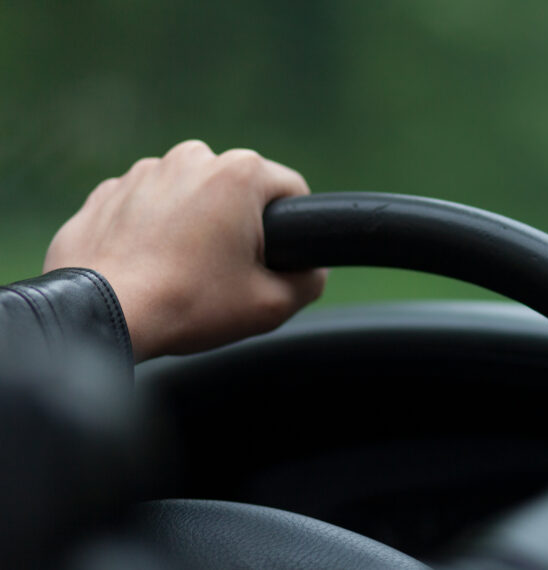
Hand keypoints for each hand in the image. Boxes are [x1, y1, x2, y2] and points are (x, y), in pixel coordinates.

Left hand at [43, 140, 326, 361]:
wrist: (102, 314)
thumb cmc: (190, 304)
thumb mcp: (274, 304)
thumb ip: (310, 279)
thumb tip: (311, 269)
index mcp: (239, 173)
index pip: (292, 191)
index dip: (294, 231)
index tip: (276, 262)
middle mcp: (192, 158)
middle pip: (239, 191)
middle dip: (240, 226)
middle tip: (228, 274)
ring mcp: (143, 172)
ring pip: (191, 197)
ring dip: (195, 226)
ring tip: (184, 273)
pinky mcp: (106, 193)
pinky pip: (147, 208)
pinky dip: (153, 232)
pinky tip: (151, 269)